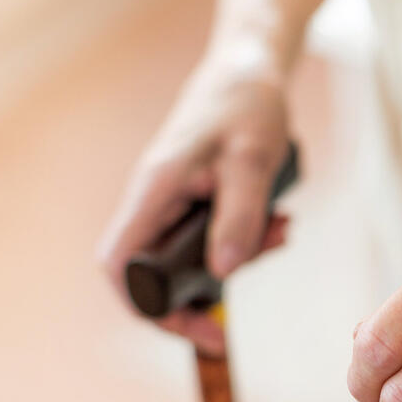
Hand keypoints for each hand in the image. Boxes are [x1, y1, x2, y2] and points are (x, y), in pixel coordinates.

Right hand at [98, 57, 291, 353]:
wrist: (250, 73)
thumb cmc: (247, 106)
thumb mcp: (253, 160)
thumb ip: (240, 215)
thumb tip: (223, 273)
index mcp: (154, 191)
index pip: (121, 265)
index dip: (147, 306)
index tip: (196, 328)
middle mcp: (154, 203)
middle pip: (152, 275)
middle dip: (197, 299)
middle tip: (232, 322)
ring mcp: (174, 205)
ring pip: (189, 260)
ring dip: (235, 260)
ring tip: (280, 233)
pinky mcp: (196, 204)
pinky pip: (213, 240)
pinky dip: (246, 241)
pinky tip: (279, 223)